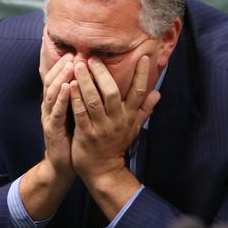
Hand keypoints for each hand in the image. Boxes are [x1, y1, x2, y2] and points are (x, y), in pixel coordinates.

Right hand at [18, 50, 75, 220]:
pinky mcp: (51, 129)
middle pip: (53, 81)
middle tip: (72, 53)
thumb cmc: (73, 137)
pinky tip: (66, 87)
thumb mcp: (79, 114)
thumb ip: (84, 98)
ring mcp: (49, 117)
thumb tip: (97, 81)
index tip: (76, 51)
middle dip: (62, 66)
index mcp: (58, 102)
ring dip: (60, 77)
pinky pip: (56, 112)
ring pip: (52, 93)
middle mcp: (51, 107)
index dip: (65, 64)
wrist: (63, 165)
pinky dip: (60, 99)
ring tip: (69, 65)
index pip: (59, 78)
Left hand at [69, 55, 159, 181]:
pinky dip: (74, 98)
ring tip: (78, 64)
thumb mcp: (134, 128)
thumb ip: (144, 109)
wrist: (103, 171)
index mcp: (129, 117)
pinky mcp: (85, 135)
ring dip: (85, 81)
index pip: (139, 92)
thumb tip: (158, 93)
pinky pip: (79, 113)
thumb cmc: (117, 145)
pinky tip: (69, 85)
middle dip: (102, 73)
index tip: (143, 56)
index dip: (142, 74)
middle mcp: (116, 121)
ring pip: (93, 100)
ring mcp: (100, 128)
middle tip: (92, 57)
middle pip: (111, 92)